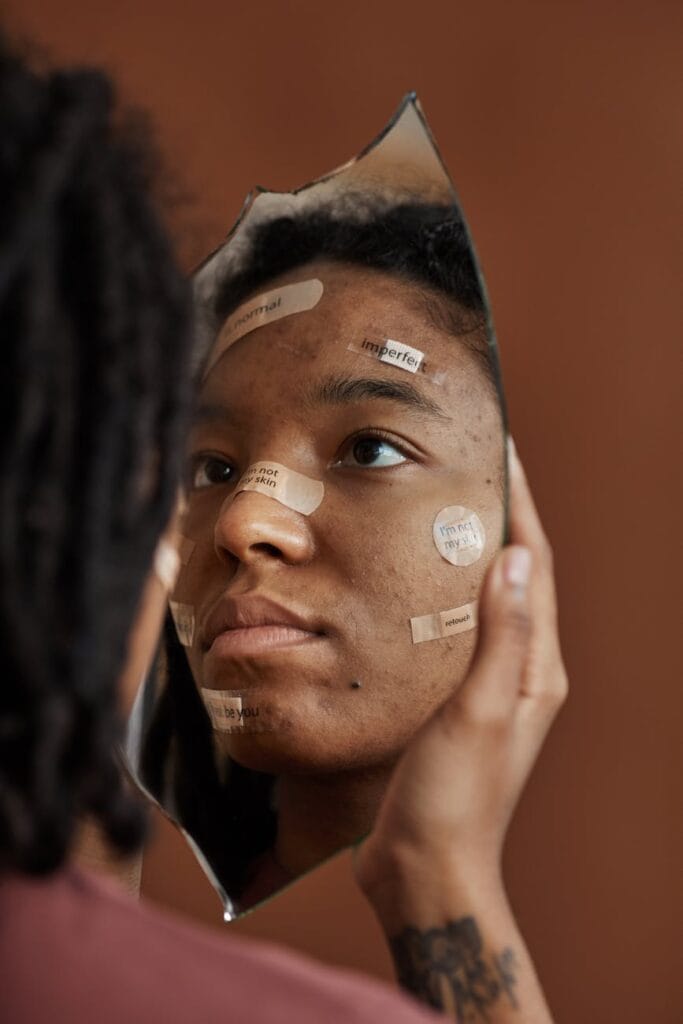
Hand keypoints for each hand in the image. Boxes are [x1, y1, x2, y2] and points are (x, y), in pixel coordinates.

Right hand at [355, 439, 567, 913]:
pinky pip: (448, 629)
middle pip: (513, 576)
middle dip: (496, 518)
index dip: (521, 507)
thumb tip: (517, 557)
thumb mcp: (479, 712)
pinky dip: (435, 593)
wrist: (424, 869)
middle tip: (462, 468)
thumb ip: (501, 636)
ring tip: (433, 508)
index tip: (501, 452)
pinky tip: (403, 581)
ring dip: (465, 552)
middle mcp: (518, 672)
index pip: (535, 568)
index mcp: (535, 669)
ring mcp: (484, 686)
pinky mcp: (450, 701)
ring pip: (479, 600)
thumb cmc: (455, 798)